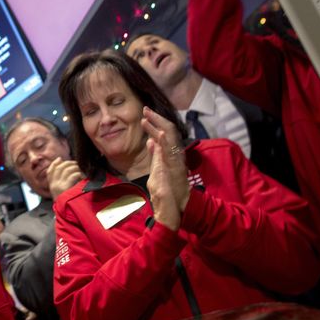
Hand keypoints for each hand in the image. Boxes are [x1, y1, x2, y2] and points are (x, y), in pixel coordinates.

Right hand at [46, 158, 83, 199]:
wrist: (66, 214)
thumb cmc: (66, 202)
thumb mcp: (60, 192)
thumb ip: (60, 180)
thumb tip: (62, 167)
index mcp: (51, 185)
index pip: (50, 171)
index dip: (54, 164)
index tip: (60, 159)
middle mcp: (53, 185)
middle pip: (59, 168)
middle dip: (68, 163)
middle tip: (76, 164)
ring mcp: (59, 186)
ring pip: (67, 170)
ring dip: (75, 168)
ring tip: (80, 170)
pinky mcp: (66, 188)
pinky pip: (72, 175)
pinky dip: (78, 174)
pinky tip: (82, 176)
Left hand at [142, 107, 189, 230]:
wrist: (174, 210)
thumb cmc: (167, 192)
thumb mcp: (157, 170)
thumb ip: (155, 155)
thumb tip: (149, 141)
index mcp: (169, 155)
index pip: (162, 134)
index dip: (154, 123)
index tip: (143, 114)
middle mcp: (174, 155)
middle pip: (167, 132)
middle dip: (156, 119)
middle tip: (145, 109)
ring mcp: (176, 162)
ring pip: (170, 139)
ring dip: (159, 126)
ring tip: (149, 116)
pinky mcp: (176, 170)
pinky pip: (171, 153)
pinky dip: (165, 143)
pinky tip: (158, 134)